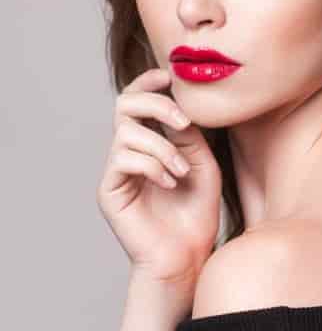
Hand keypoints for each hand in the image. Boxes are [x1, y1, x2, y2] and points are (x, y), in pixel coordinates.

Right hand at [96, 67, 221, 286]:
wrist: (188, 255)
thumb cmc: (197, 210)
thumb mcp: (202, 161)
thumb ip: (188, 132)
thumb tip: (176, 102)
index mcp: (151, 139)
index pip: (138, 99)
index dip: (148, 81)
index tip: (169, 75)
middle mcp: (129, 150)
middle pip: (124, 104)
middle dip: (156, 105)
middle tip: (184, 122)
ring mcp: (117, 170)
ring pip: (128, 132)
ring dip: (163, 147)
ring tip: (182, 172)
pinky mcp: (109, 190)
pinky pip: (123, 159)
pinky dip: (152, 165)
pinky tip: (169, 184)